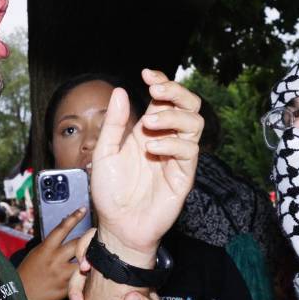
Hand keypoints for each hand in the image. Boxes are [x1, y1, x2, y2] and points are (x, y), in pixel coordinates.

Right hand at [18, 208, 88, 299]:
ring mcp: (62, 275)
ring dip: (90, 257)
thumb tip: (64, 231)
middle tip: (95, 235)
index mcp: (45, 249)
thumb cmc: (28, 274)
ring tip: (97, 254)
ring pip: (84, 261)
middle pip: (78, 243)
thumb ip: (51, 244)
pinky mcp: (67, 288)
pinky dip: (87, 274)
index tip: (83, 209)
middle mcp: (55, 260)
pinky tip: (92, 272)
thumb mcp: (36, 254)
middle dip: (88, 239)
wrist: (21, 297)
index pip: (62, 229)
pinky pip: (82, 279)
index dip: (73, 217)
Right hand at [64, 252, 172, 299]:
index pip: (110, 251)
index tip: (84, 266)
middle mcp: (117, 280)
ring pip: (81, 284)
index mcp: (134, 275)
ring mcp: (104, 294)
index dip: (92, 250)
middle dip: (77, 281)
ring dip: (72, 296)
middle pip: (89, 267)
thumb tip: (130, 299)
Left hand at [84, 69, 202, 264]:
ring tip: (150, 122)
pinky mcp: (184, 174)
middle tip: (156, 89)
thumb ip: (113, 124)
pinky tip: (152, 148)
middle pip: (188, 104)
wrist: (118, 225)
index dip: (161, 81)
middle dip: (176, 91)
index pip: (164, 98)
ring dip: (173, 115)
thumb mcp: (104, 153)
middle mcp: (166, 139)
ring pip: (194, 123)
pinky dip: (172, 143)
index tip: (147, 74)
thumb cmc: (110, 192)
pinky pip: (189, 150)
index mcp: (148, 130)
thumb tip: (120, 91)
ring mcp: (177, 156)